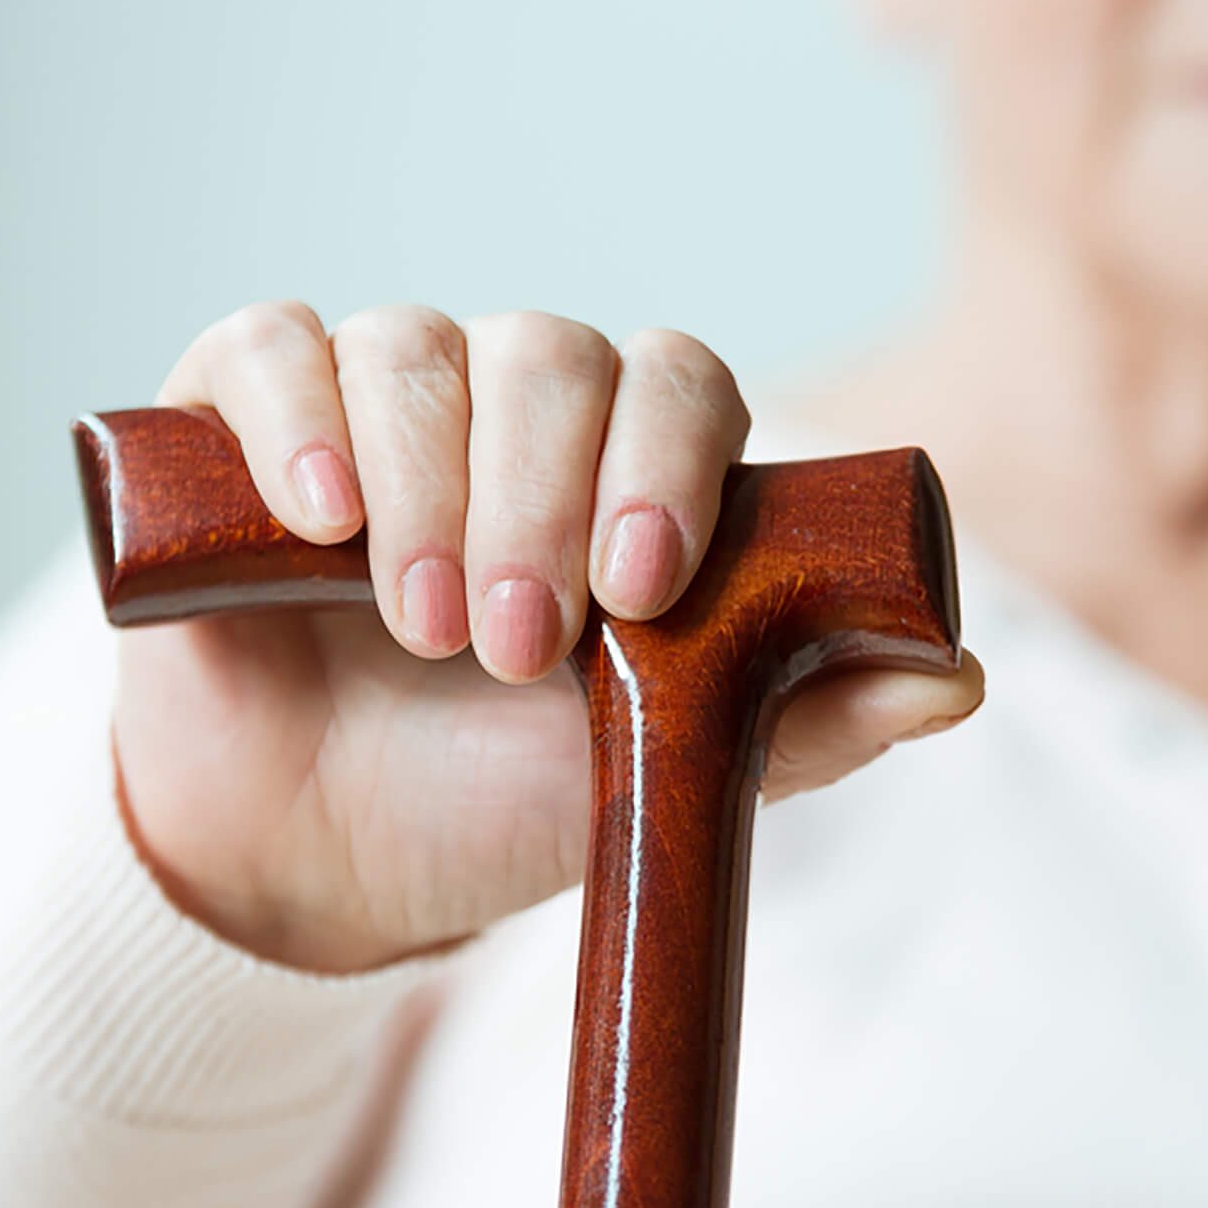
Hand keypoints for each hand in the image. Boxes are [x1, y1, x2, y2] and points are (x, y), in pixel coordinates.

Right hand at [110, 301, 983, 973]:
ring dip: (429, 486)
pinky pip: (270, 347)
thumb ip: (806, 724)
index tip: (643, 587)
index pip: (678, 382)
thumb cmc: (508, 796)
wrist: (328, 860)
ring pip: (416, 348)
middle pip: (551, 356)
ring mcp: (381, 403)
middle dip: (540, 500)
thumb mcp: (664, 775)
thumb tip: (960, 676)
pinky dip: (297, 411)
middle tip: (515, 650)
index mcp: (629, 465)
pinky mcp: (247, 420)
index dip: (668, 460)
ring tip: (421, 627)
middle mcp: (513, 409)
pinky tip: (319, 514)